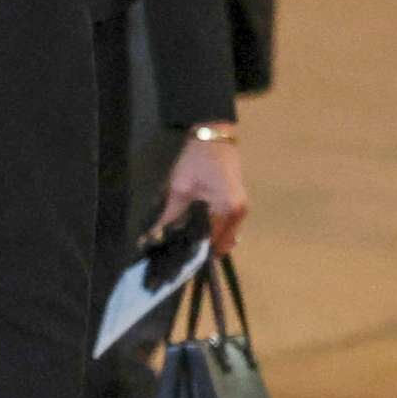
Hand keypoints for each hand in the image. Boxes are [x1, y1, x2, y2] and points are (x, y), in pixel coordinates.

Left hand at [155, 127, 249, 253]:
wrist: (213, 137)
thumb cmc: (196, 160)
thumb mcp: (180, 188)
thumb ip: (171, 215)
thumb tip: (154, 236)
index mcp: (227, 209)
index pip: (211, 241)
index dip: (193, 252)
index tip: (176, 260)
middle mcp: (239, 214)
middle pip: (221, 243)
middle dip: (201, 250)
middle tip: (178, 254)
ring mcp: (242, 210)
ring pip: (225, 237)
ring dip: (208, 241)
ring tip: (184, 244)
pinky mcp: (238, 205)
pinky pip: (227, 227)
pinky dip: (214, 232)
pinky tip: (196, 231)